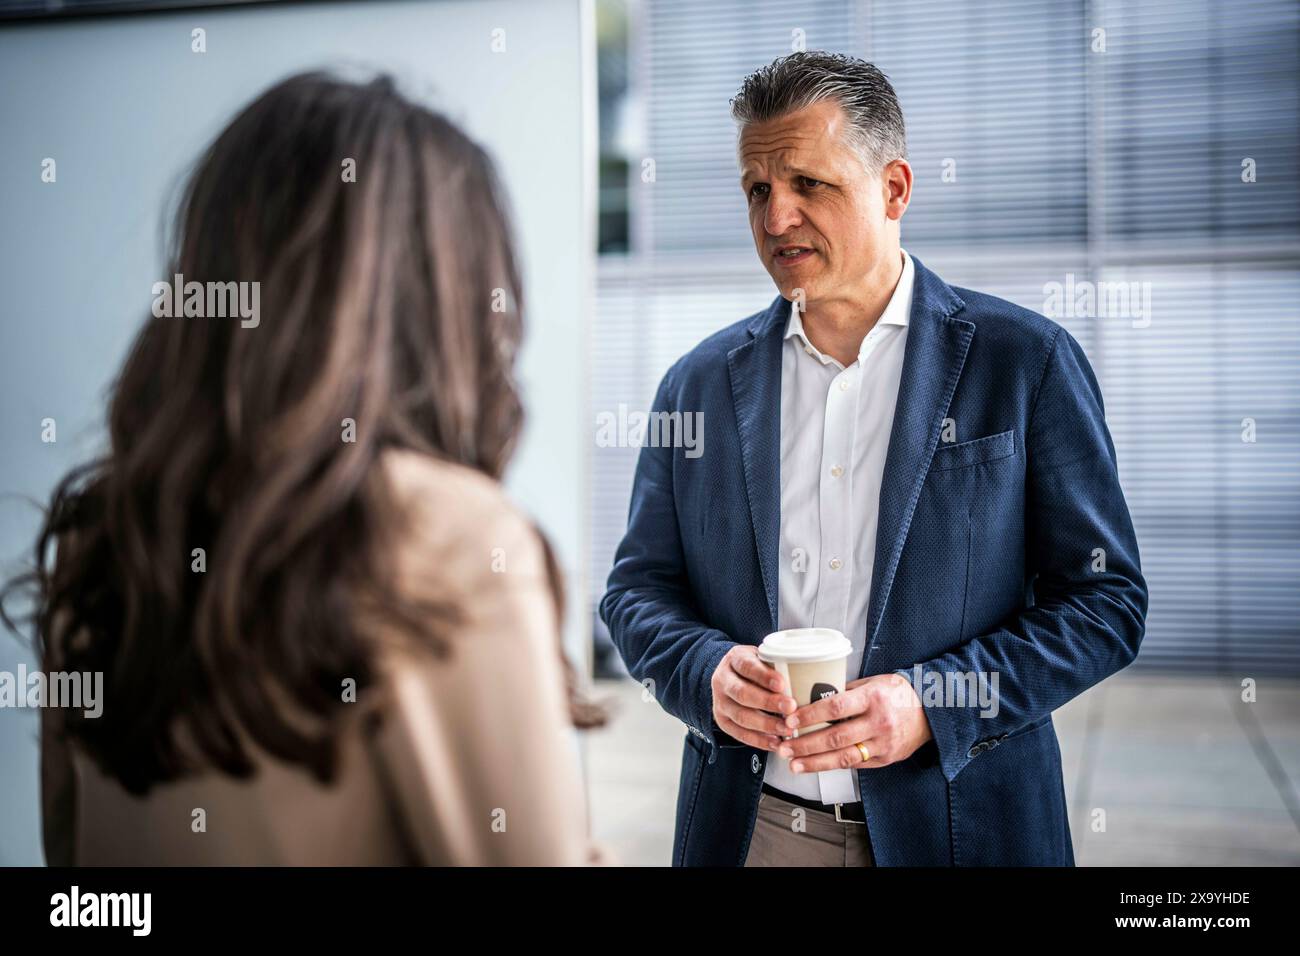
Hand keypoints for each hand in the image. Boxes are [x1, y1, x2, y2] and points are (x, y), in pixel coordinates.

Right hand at [710, 645, 799, 750]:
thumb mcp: (763, 658)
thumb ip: (778, 666)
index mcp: (734, 660)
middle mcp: (723, 681)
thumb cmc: (755, 667)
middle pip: (742, 693)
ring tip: (787, 729)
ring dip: (766, 725)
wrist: (733, 676)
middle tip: (790, 707)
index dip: (764, 676)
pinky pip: (739, 734)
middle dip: (768, 702)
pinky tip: (775, 742)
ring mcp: (720, 702)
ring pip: (741, 716)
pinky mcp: (723, 721)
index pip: (747, 666)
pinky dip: (759, 740)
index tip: (782, 684)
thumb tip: (807, 676)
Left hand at [777, 673, 931, 772]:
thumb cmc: (897, 693)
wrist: (931, 711)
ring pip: (844, 757)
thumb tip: (812, 696)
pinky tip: (816, 766)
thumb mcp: (872, 683)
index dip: (810, 715)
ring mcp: (883, 743)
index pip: (835, 707)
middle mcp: (878, 722)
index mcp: (872, 698)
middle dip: (805, 745)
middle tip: (784, 747)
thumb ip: (845, 691)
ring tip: (794, 765)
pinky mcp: (886, 759)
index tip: (790, 720)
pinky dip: (834, 765)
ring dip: (815, 763)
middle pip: (835, 737)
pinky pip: (856, 764)